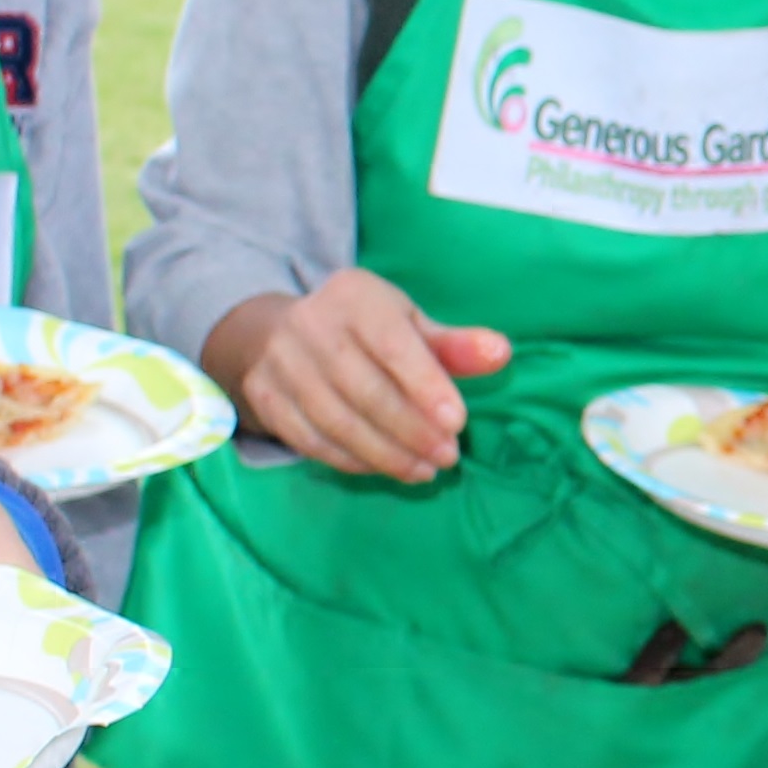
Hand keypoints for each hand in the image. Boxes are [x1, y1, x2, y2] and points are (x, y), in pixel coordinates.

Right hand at [209, 271, 514, 483]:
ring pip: (336, 421)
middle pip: (364, 390)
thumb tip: (501, 354)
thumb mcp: (409, 323)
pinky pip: (311, 440)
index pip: (393, 345)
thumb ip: (454, 344)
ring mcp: (281, 364)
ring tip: (425, 470)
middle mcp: (310, 325)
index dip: (426, 386)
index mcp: (353, 297)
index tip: (458, 423)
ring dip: (385, 454)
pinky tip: (385, 468)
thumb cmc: (365, 329)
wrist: (279, 332)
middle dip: (411, 430)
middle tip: (448, 457)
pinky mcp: (266, 398)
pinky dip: (352, 460)